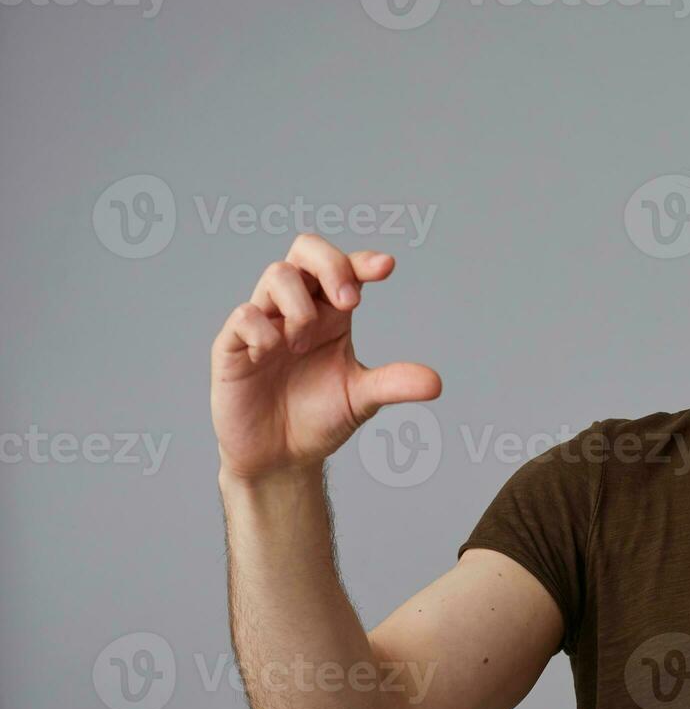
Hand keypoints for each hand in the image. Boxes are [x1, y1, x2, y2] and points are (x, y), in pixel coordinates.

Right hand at [210, 234, 441, 480]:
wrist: (280, 458)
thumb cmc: (319, 420)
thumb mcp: (362, 400)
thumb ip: (394, 385)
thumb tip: (436, 383)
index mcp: (332, 315)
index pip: (345, 269)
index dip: (362, 261)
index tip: (386, 268)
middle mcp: (298, 309)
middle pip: (305, 250)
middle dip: (330, 264)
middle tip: (350, 302)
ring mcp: (264, 323)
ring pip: (277, 274)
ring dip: (299, 306)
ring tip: (301, 345)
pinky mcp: (233, 345)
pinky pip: (245, 315)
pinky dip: (263, 330)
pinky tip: (271, 356)